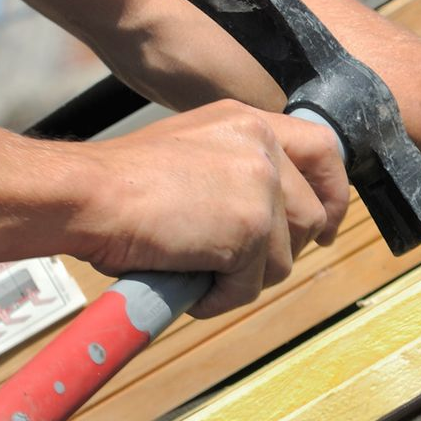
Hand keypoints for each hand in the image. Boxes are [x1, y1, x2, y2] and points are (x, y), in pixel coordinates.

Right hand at [73, 100, 349, 318]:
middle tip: (241, 267)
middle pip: (311, 215)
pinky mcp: (253, 228)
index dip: (332, 192)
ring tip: (196, 272)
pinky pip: (250, 286)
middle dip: (283, 250)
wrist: (88, 194)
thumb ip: (231, 170)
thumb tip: (265, 222)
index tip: (326, 226)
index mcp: (247, 122)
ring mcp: (261, 186)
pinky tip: (188, 285)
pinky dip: (219, 298)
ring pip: (285, 258)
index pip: (322, 149)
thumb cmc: (117, 185)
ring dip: (243, 278)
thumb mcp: (189, 153)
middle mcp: (262, 146)